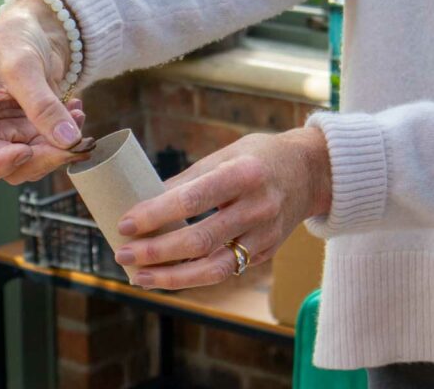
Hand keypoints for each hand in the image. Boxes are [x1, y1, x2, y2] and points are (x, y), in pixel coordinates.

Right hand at [0, 0, 87, 188]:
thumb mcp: (23, 65)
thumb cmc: (11, 39)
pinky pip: (51, 150)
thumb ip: (42, 104)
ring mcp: (9, 135)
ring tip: (76, 116)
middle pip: (9, 170)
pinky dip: (69, 137)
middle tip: (72, 141)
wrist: (32, 29)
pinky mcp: (32, 133)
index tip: (25, 149)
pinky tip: (76, 111)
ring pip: (34, 165)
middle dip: (43, 158)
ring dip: (61, 150)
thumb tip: (67, 139)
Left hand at [114, 128, 332, 289]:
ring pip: (213, 267)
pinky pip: (225, 272)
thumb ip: (188, 180)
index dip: (156, 214)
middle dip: (156, 252)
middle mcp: (258, 207)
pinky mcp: (266, 253)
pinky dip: (192, 278)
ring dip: (171, 277)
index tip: (125, 223)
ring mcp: (265, 234)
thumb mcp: (225, 155)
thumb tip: (142, 202)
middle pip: (200, 239)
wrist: (311, 172)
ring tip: (138, 277)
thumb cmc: (258, 158)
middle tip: (123, 254)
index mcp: (244, 174)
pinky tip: (166, 278)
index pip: (193, 199)